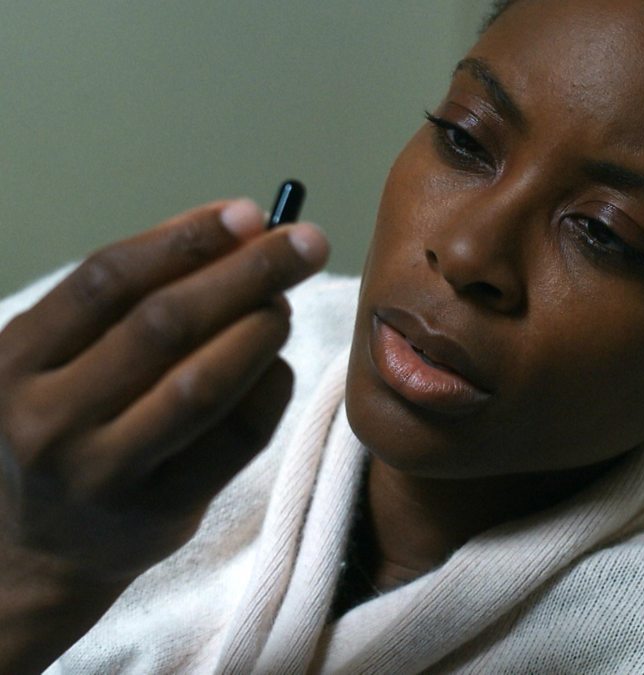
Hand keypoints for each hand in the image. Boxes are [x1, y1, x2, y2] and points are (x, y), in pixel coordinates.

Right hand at [0, 199, 327, 582]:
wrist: (37, 546)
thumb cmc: (66, 421)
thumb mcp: (59, 355)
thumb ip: (134, 295)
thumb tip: (243, 229)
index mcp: (15, 360)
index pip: (107, 279)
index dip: (187, 238)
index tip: (251, 213)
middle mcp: (50, 417)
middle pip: (164, 325)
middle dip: (246, 273)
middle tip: (304, 243)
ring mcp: (105, 472)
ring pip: (203, 384)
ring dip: (260, 330)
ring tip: (285, 304)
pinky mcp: (161, 511)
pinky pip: (238, 437)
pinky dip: (270, 387)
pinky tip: (278, 362)